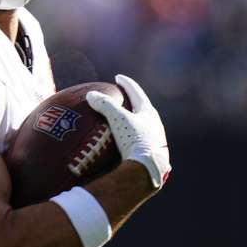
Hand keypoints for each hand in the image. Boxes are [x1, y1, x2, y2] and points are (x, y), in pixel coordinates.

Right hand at [86, 74, 170, 188]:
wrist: (148, 168)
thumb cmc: (134, 140)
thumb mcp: (118, 119)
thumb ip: (105, 105)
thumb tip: (91, 94)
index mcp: (149, 112)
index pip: (137, 92)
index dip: (127, 84)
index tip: (118, 77)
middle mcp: (155, 124)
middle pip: (142, 107)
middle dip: (132, 101)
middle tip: (121, 97)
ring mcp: (154, 140)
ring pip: (143, 125)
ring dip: (132, 120)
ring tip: (122, 120)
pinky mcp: (151, 154)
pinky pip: (139, 140)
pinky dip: (130, 136)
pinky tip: (122, 143)